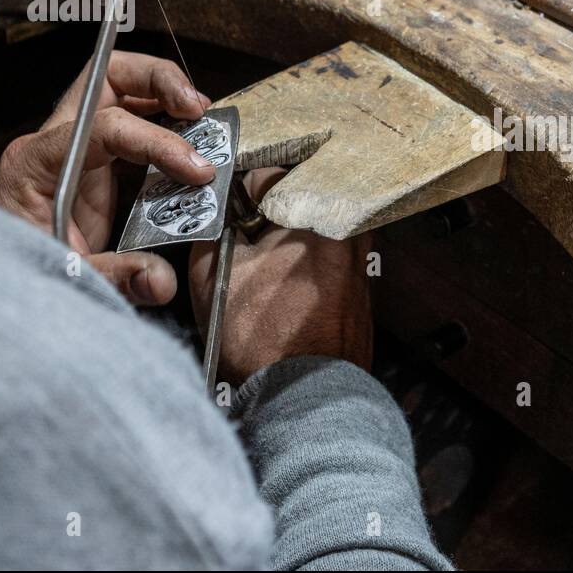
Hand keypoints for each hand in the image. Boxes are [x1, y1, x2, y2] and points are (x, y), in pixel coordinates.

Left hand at [0, 51, 214, 305]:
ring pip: (120, 88)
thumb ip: (114, 276)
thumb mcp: (63, 277)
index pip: (104, 127)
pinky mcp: (93, 162)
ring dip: (165, 94)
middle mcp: (54, 143)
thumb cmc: (15, 269)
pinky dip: (164, 122)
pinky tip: (189, 142)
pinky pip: (131, 121)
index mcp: (37, 164)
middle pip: (106, 78)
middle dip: (158, 80)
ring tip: (203, 117)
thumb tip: (162, 280)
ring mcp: (74, 147)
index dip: (158, 142)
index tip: (197, 169)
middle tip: (198, 107)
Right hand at [190, 168, 373, 385]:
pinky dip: (306, 264)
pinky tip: (284, 290)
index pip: (269, 175)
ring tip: (262, 266)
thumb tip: (209, 207)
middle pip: (297, 198)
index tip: (225, 209)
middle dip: (267, 213)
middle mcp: (349, 229)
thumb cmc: (262, 338)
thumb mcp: (213, 275)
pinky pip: (330, 258)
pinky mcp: (364, 287)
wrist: (305, 398)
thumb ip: (208, 226)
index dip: (238, 192)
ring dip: (288, 237)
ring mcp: (362, 259)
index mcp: (315, 214)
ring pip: (314, 227)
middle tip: (243, 236)